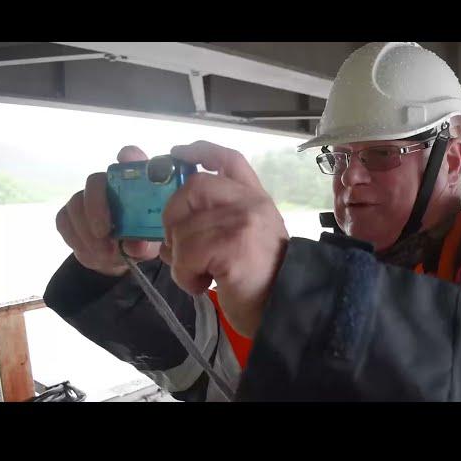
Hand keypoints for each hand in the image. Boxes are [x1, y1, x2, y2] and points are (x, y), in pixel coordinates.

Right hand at [55, 145, 160, 276]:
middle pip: (95, 181)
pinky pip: (63, 220)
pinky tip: (92, 253)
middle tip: (104, 234)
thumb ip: (144, 244)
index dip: (129, 156)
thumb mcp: (149, 246)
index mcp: (136, 185)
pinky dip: (75, 239)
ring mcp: (87, 197)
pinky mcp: (69, 212)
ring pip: (76, 203)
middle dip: (96, 207)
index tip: (126, 158)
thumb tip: (135, 245)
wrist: (117, 258)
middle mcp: (109, 185)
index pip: (133, 159)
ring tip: (104, 254)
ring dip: (86, 232)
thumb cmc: (139, 243)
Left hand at [159, 141, 288, 338]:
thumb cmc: (264, 280)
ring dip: (179, 259)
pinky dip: (184, 274)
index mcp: (256, 199)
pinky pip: (186, 254)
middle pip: (194, 188)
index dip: (200, 151)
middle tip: (178, 245)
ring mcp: (244, 222)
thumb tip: (175, 223)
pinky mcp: (233, 247)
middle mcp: (252, 204)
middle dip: (172, 217)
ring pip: (183, 228)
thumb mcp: (251, 238)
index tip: (177, 154)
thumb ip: (222, 220)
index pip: (229, 159)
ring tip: (197, 275)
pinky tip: (201, 284)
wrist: (288, 308)